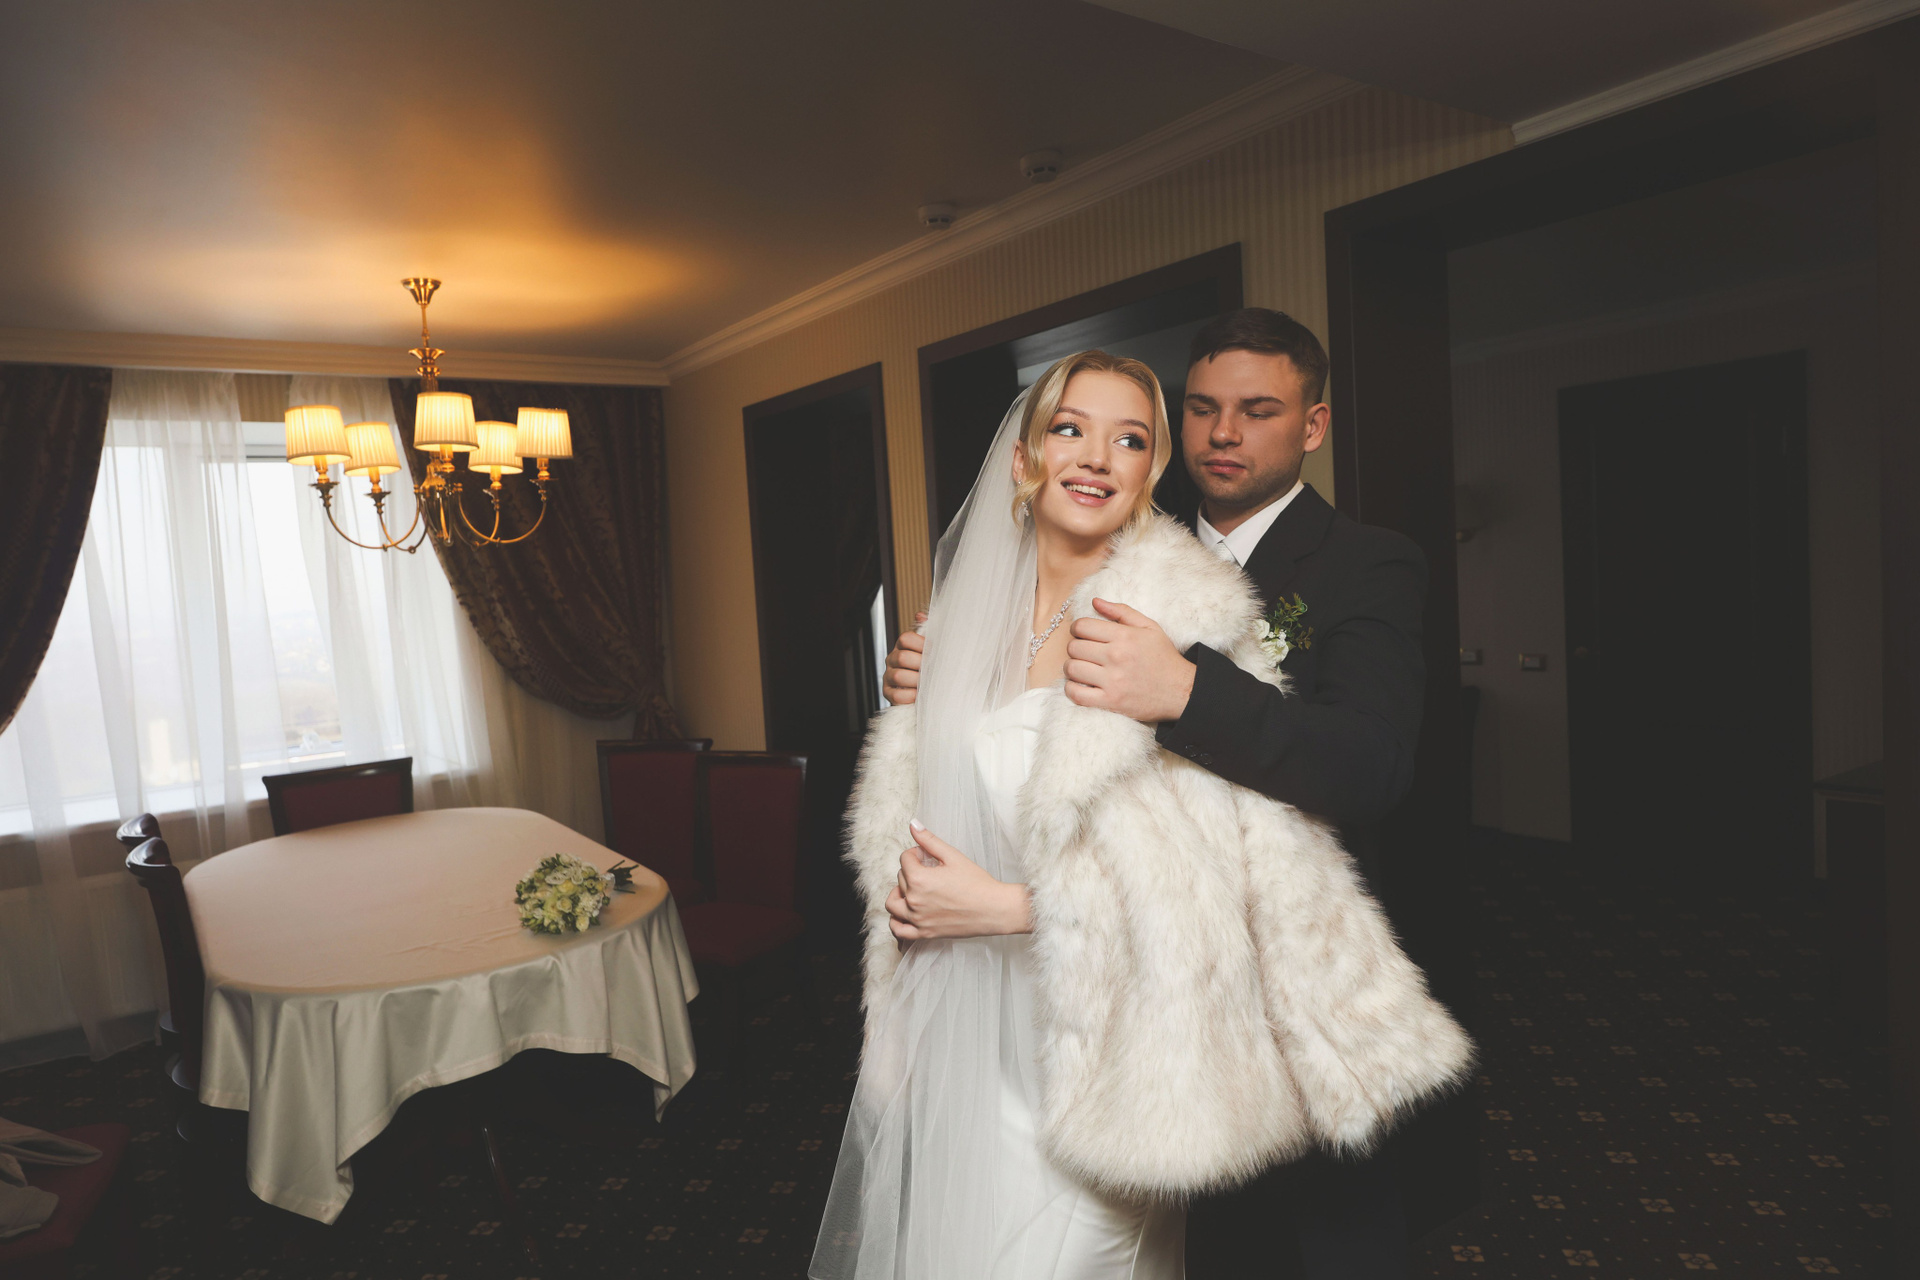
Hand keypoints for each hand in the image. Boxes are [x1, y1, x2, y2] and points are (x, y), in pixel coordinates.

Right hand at [883, 611, 928, 705]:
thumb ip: (928, 631)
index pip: (905, 638)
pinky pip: (896, 696)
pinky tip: (919, 695)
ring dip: (916, 681)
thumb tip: (921, 616)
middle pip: (902, 657)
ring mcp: (889, 677)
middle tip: (933, 669)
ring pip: (898, 676)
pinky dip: (910, 696)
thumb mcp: (931, 648)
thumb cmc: (929, 667)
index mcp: (902, 646)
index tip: (935, 651)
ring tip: (928, 684)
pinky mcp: (888, 693)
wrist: (927, 691)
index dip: (921, 644)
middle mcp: (893, 659)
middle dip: (920, 664)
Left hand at [885, 821, 1030, 940]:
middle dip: (912, 870)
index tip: (928, 856)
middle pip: (900, 879)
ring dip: (898, 893)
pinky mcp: (924, 933)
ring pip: (893, 903)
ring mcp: (918, 919)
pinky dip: (896, 922)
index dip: (916, 853)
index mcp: (919, 879)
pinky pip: (898, 930)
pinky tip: (905, 913)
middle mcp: (914, 900)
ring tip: (913, 889)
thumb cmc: (977, 883)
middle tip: (930, 870)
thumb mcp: (953, 856)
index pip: (904, 859)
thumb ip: (929, 840)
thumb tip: (913, 824)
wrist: (994, 910)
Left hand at [1064, 598, 1196, 723]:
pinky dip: (1072, 690)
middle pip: (1074, 647)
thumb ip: (1121, 611)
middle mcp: (1116, 657)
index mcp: (1124, 636)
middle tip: (1086, 653)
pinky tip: (1081, 686)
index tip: (1082, 634)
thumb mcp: (1149, 627)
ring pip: (1072, 669)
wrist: (1182, 691)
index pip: (1082, 626)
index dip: (1078, 629)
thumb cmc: (1164, 658)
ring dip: (1073, 668)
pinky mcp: (1111, 701)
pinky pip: (1076, 694)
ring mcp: (1113, 681)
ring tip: (1084, 669)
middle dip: (1076, 648)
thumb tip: (1095, 601)